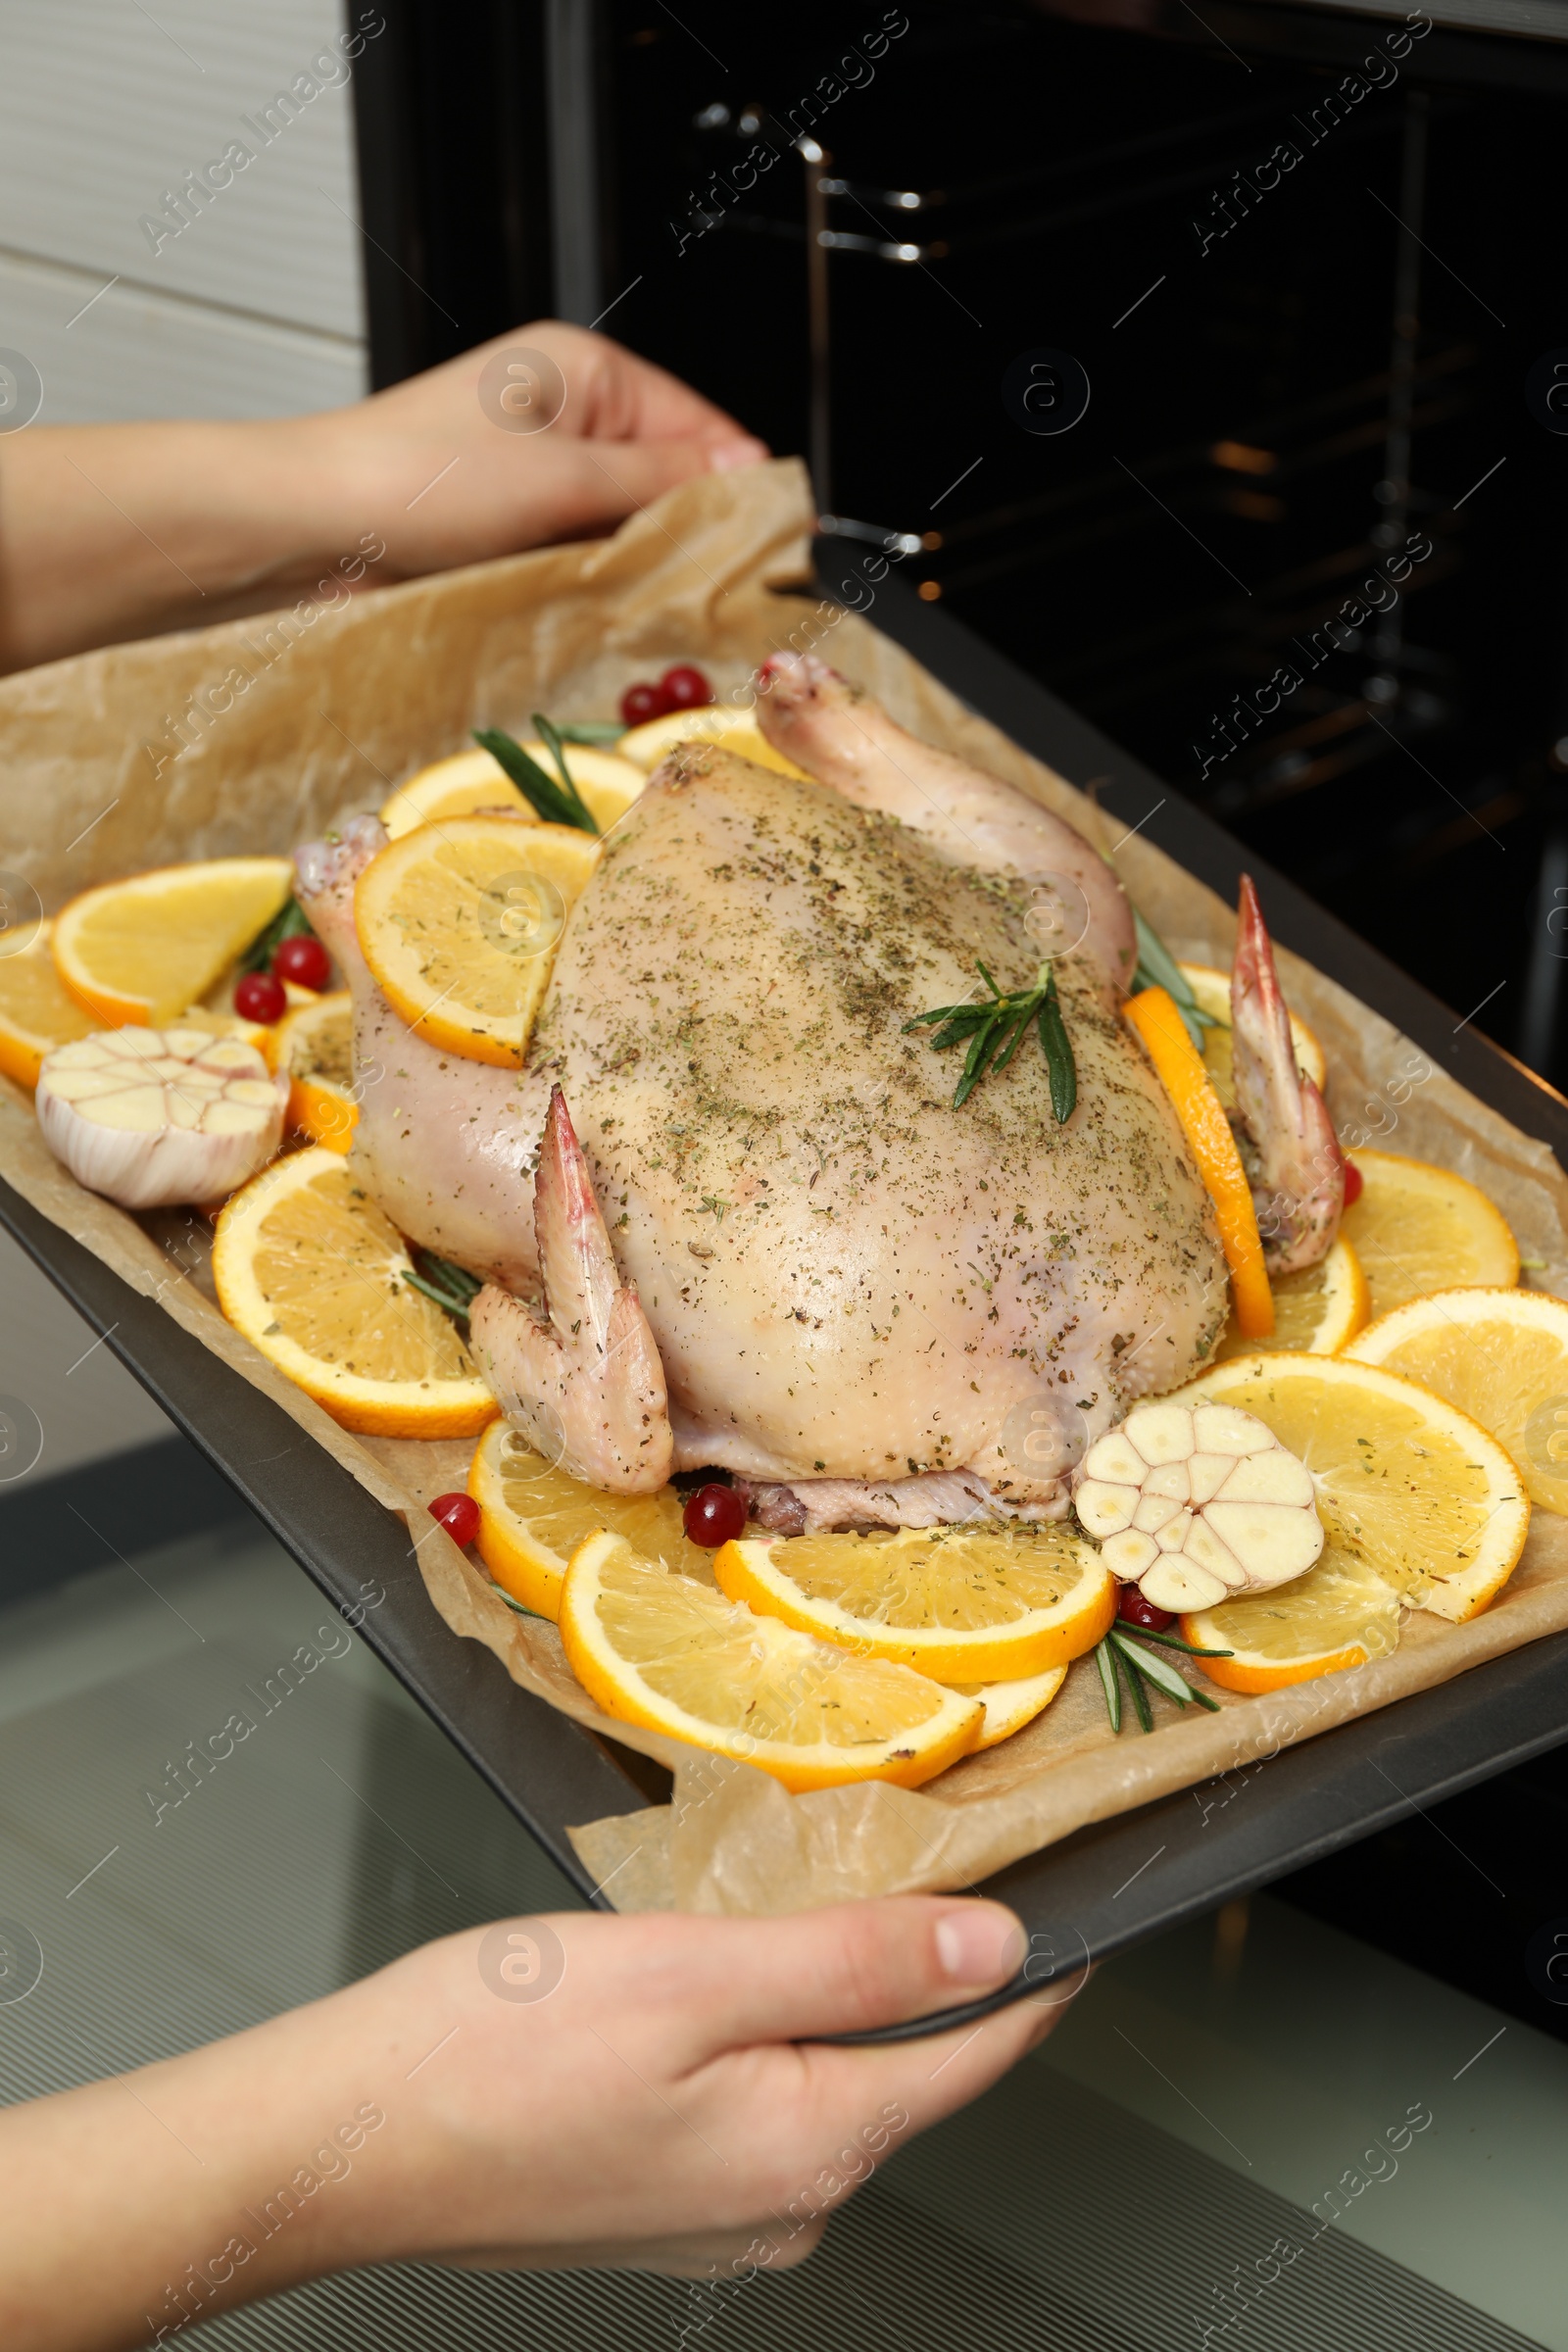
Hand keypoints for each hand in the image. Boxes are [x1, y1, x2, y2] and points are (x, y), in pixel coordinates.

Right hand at [0, 1897, 1064, 2346]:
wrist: (338, 2138)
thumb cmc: (494, 2049)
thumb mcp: (695, 1971)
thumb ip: (857, 1964)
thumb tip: (997, 1946)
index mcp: (814, 2146)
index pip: (979, 2053)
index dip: (1035, 1968)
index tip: (1074, 1903)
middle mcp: (787, 2203)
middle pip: (906, 2069)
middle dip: (918, 1970)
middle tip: (916, 1860)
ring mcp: (721, 2215)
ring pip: (825, 2082)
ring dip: (827, 1998)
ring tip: (792, 1907)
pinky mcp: (660, 2202)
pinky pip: (755, 2104)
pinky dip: (756, 2034)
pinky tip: (704, 1982)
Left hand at [305, 320, 768, 581]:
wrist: (312, 529)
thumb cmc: (412, 476)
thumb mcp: (563, 475)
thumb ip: (662, 477)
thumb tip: (741, 474)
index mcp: (582, 367)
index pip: (698, 422)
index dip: (737, 482)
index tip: (771, 542)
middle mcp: (560, 411)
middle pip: (663, 476)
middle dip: (683, 528)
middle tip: (708, 582)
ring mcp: (532, 470)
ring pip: (621, 522)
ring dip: (631, 560)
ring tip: (640, 595)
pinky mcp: (507, 524)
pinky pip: (576, 553)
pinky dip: (589, 578)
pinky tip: (593, 603)